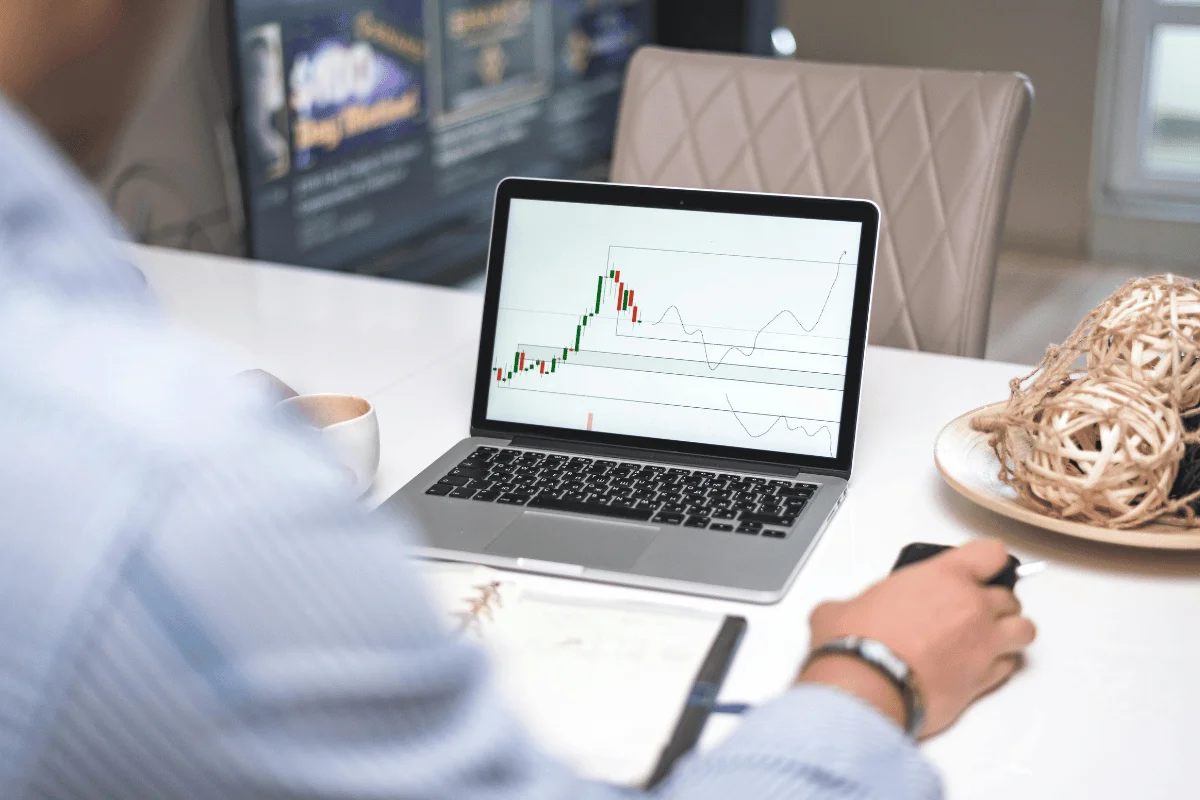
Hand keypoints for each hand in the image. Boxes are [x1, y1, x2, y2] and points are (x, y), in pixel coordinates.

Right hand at [797, 540, 1035, 737]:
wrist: (867, 685)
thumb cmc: (857, 639)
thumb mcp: (846, 605)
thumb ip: (862, 602)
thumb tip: (847, 615)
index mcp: (943, 577)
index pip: (991, 554)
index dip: (988, 561)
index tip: (980, 569)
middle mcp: (972, 606)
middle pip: (1009, 597)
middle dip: (994, 603)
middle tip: (970, 612)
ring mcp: (984, 645)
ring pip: (1023, 631)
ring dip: (1009, 632)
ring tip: (988, 639)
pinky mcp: (983, 681)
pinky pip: (1008, 667)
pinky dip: (999, 665)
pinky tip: (977, 667)